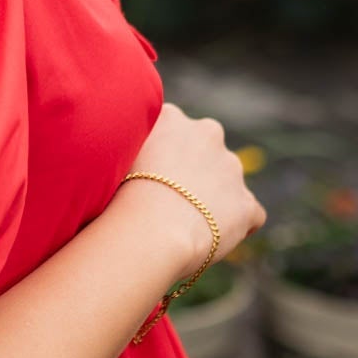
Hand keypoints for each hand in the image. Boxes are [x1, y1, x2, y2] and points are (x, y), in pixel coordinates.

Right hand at [124, 102, 267, 283]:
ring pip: (227, 182)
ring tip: (185, 225)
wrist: (148, 229)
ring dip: (213, 198)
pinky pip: (248, 214)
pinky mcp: (247, 205)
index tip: (147, 176)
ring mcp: (232, 169)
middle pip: (204, 149)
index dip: (161, 155)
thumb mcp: (109, 153)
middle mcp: (207, 133)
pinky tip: (213, 240)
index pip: (172, 129)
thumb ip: (121, 144)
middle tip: (167, 199)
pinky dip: (236, 226)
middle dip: (194, 170)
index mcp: (171, 117)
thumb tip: (111, 146)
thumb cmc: (114, 194)